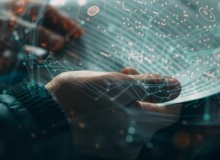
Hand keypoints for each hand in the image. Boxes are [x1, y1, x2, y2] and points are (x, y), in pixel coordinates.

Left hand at [0, 0, 81, 73]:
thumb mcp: (13, 29)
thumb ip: (38, 35)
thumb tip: (61, 43)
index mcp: (21, 3)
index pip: (49, 10)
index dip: (65, 21)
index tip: (78, 33)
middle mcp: (19, 12)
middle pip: (46, 20)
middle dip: (60, 30)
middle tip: (74, 41)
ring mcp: (14, 24)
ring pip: (39, 32)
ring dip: (50, 40)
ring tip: (62, 49)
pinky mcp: (9, 38)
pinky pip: (28, 42)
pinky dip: (37, 48)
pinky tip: (42, 55)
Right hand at [46, 68, 181, 159]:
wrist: (42, 117)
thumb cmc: (77, 99)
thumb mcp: (116, 83)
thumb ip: (149, 85)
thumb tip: (177, 85)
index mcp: (139, 129)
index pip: (171, 111)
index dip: (167, 92)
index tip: (154, 78)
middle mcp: (132, 143)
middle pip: (150, 112)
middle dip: (142, 90)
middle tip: (126, 72)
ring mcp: (117, 147)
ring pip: (134, 117)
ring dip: (129, 97)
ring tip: (111, 81)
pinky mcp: (103, 146)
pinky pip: (120, 125)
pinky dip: (117, 109)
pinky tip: (104, 97)